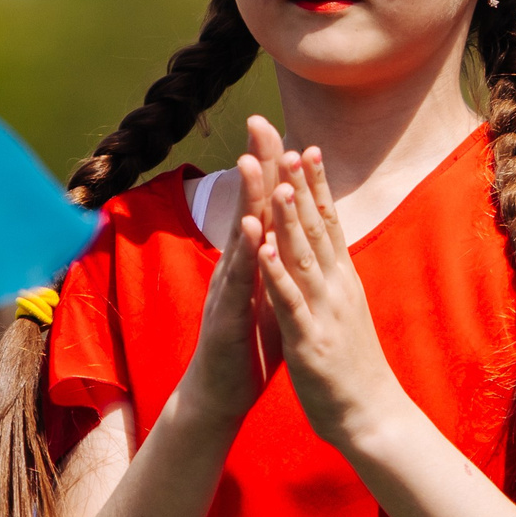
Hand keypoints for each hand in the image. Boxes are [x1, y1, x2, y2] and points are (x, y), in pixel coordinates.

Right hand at [175, 116, 285, 426]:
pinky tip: (250, 230)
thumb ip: (278, 264)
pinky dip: (245, 255)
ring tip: (250, 161)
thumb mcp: (269, 296)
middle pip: (249, 206)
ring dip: (246, 199)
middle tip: (260, 120)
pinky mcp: (228, 316)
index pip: (266, 206)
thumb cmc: (247, 348)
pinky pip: (238, 281)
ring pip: (239, 237)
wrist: (220, 396)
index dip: (274, 168)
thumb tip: (295, 235)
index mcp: (252, 262)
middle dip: (256, 164)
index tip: (285, 128)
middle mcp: (236, 267)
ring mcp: (228, 289)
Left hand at [252, 145, 404, 445]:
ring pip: (305, 257)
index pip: (329, 224)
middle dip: (303, 188)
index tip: (307, 149)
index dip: (317, 187)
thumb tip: (332, 252)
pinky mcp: (310, 339)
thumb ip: (336, 280)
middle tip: (292, 146)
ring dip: (290, 219)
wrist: (372, 416)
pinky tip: (263, 247)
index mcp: (342, 281)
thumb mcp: (344, 312)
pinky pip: (289, 300)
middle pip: (318, 229)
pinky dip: (276, 272)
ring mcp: (325, 312)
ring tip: (277, 182)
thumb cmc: (354, 366)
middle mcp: (337, 288)